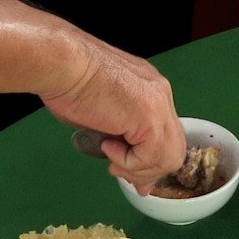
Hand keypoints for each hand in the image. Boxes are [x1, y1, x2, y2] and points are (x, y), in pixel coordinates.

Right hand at [38, 29, 184, 189]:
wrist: (63, 63)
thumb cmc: (69, 81)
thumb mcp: (101, 113)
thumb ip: (118, 136)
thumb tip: (121, 165)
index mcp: (150, 89)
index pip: (167, 135)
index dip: (152, 161)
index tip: (133, 175)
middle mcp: (160, 94)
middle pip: (175, 149)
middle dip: (148, 171)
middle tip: (120, 171)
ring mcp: (158, 104)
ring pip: (169, 158)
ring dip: (137, 168)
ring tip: (111, 159)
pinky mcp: (149, 116)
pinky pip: (150, 157)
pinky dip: (127, 161)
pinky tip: (107, 145)